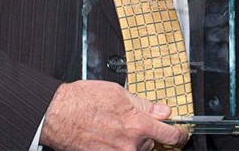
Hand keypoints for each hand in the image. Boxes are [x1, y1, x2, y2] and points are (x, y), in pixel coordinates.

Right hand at [41, 80, 188, 150]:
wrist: (57, 114)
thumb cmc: (82, 100)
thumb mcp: (118, 93)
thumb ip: (144, 104)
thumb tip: (164, 111)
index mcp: (138, 124)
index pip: (170, 136)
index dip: (179, 135)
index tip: (181, 134)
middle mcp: (130, 145)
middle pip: (151, 143)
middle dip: (145, 133)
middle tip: (128, 121)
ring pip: (135, 150)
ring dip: (131, 141)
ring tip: (113, 126)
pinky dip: (118, 146)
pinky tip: (107, 136)